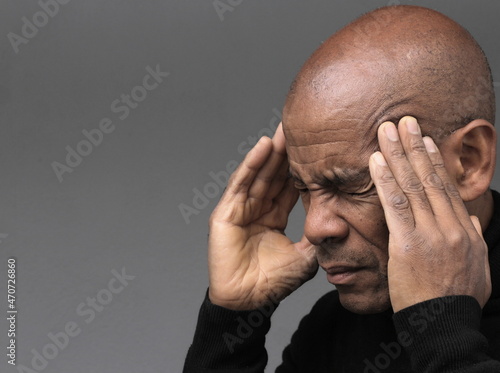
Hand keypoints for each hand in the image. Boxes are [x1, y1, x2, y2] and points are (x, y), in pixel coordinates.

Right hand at [208, 123, 317, 309]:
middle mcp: (256, 209)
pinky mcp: (226, 213)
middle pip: (273, 174)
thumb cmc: (272, 282)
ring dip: (271, 152)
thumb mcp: (304, 256)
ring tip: (284, 130)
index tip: (315, 148)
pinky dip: (252, 165)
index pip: (288, 186)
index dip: (300, 168)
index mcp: (273, 216)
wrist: (248, 301)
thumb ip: (317, 237)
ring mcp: (240, 209)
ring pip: (258, 174)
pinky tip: (264, 147)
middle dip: (286, 152)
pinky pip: (241, 185)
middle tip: (299, 128)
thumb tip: (339, 223)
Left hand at [369, 116, 490, 311]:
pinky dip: (385, 180)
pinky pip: (395, 205)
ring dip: (397, 155)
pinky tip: (375, 162)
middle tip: (402, 121)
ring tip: (386, 131)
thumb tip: (471, 224)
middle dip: (413, 146)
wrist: (445, 325)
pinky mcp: (408, 244)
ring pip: (412, 185)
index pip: (446, 187)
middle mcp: (449, 225)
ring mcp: (430, 233)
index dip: (433, 160)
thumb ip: (472, 241)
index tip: (422, 140)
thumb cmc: (456, 298)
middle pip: (430, 178)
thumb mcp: (476, 267)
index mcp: (463, 229)